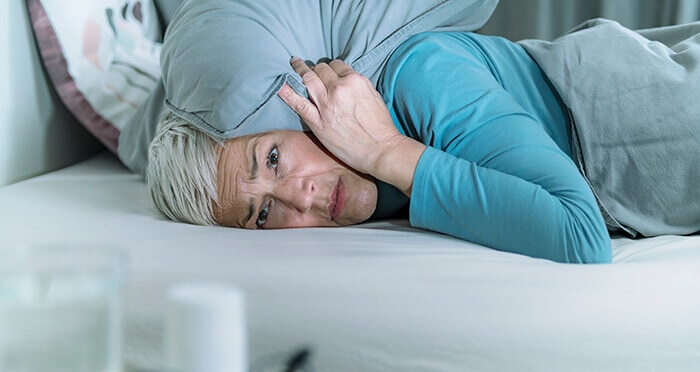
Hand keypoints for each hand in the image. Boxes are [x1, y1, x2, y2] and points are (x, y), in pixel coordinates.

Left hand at [278, 58, 424, 195]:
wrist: (379, 149)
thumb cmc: (380, 125)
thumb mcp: (373, 95)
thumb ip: (358, 85)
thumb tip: (346, 80)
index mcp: (355, 81)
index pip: (337, 65)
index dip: (332, 68)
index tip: (330, 72)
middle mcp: (338, 89)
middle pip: (321, 70)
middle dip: (317, 69)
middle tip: (312, 69)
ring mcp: (326, 105)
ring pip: (308, 79)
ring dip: (299, 69)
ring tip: (294, 64)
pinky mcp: (317, 121)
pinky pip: (298, 103)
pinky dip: (287, 93)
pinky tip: (280, 86)